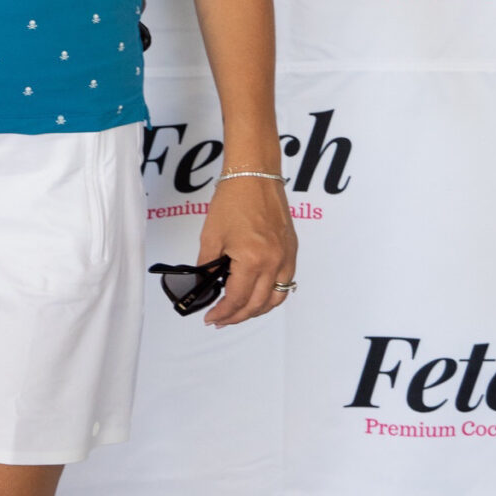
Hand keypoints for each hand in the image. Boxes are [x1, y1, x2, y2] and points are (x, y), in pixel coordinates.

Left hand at [197, 176, 295, 326]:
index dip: (223, 313)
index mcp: (252, 260)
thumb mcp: (211, 236)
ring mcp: (286, 257)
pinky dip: (272, 294)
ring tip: (239, 312)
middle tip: (221, 320)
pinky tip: (258, 295)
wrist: (254, 176)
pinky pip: (286, 282)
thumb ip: (207, 266)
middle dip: (238, 317)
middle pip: (258, 304)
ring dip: (258, 310)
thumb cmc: (233, 200)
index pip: (237, 299)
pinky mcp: (291, 250)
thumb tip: (204, 286)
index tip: (211, 318)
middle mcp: (274, 262)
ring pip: (277, 298)